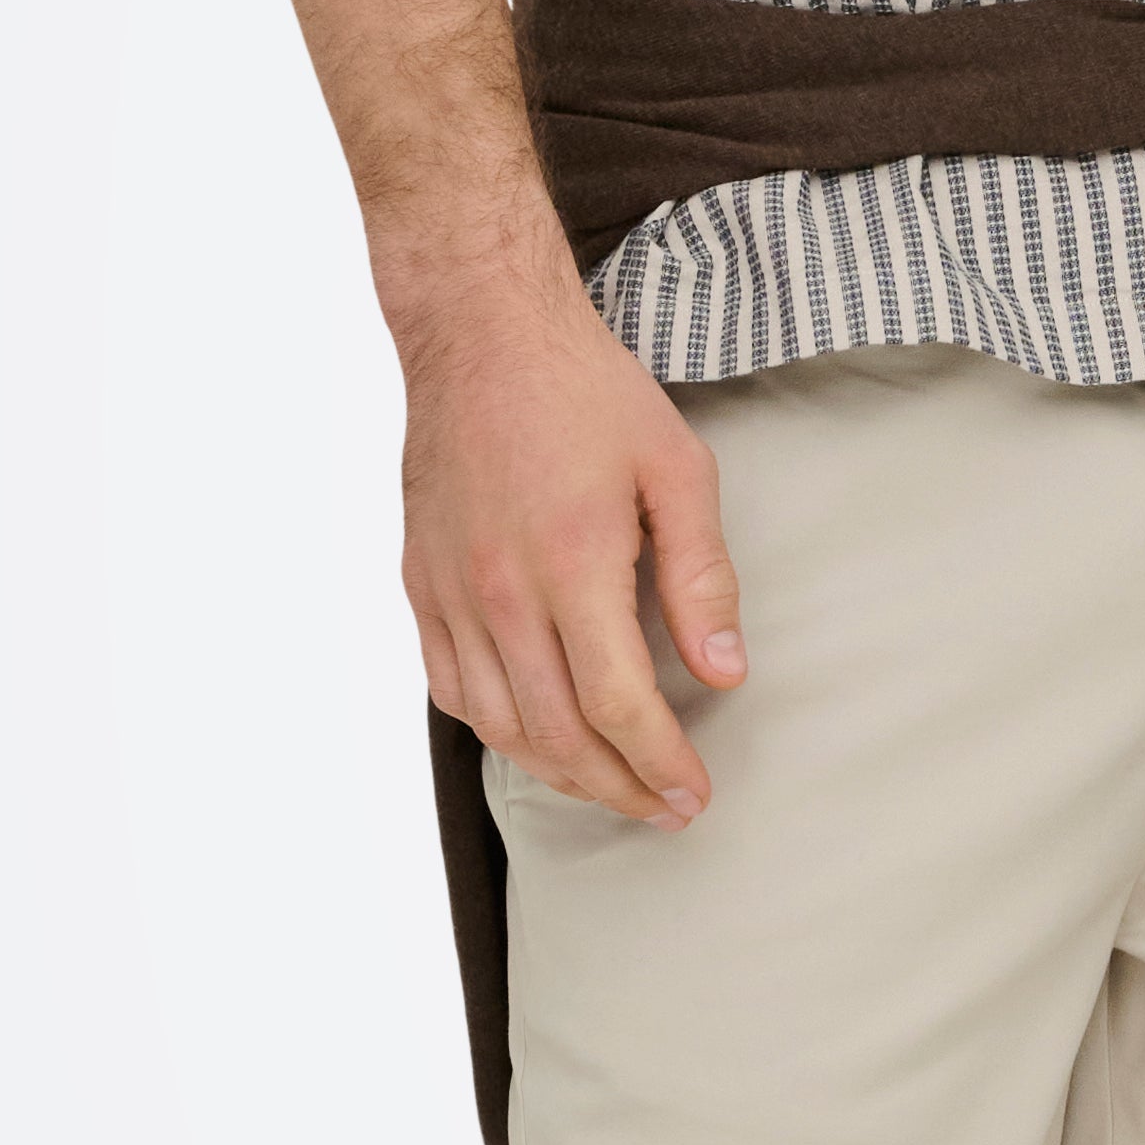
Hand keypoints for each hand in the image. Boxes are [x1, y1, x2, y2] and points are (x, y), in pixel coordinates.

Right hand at [397, 262, 747, 824]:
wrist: (479, 335)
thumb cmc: (584, 392)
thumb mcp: (677, 470)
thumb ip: (702, 578)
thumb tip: (724, 671)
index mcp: (573, 562)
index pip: (618, 705)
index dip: (660, 764)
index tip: (694, 792)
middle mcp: (502, 590)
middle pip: (559, 734)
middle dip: (620, 789)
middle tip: (666, 810)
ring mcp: (452, 592)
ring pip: (500, 725)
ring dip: (560, 773)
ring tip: (610, 786)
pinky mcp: (420, 584)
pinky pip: (450, 688)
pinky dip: (496, 730)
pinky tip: (535, 736)